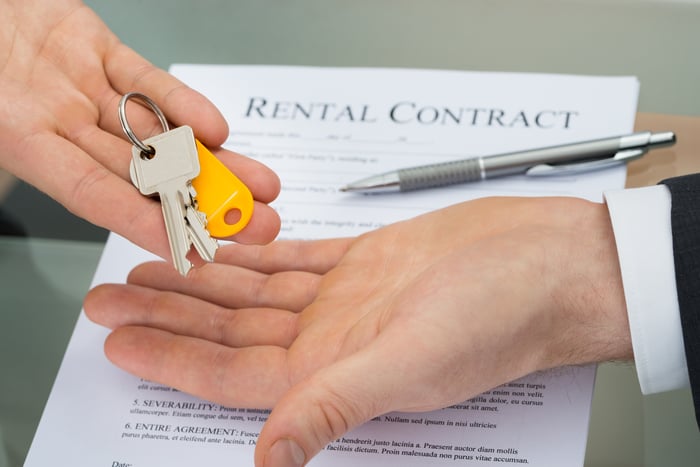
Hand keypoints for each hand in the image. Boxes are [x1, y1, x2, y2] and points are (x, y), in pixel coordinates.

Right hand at [0, 0, 279, 256]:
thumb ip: (13, 134)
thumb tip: (75, 186)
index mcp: (22, 141)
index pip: (93, 194)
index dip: (145, 223)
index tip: (194, 248)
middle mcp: (58, 122)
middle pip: (142, 172)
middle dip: (204, 201)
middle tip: (257, 225)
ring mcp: (81, 87)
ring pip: (156, 132)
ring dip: (212, 161)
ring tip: (261, 187)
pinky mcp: (97, 49)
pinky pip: (145, 80)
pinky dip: (182, 103)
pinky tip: (219, 131)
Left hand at [85, 196, 631, 465]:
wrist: (547, 265)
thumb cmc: (498, 316)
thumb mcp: (414, 361)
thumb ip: (337, 403)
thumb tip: (271, 460)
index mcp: (336, 374)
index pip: (231, 373)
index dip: (172, 358)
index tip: (119, 341)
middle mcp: (333, 341)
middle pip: (231, 331)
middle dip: (169, 314)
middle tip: (110, 297)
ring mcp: (345, 300)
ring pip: (254, 292)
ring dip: (204, 280)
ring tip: (152, 264)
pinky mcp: (363, 263)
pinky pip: (293, 259)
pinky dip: (255, 254)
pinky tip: (223, 247)